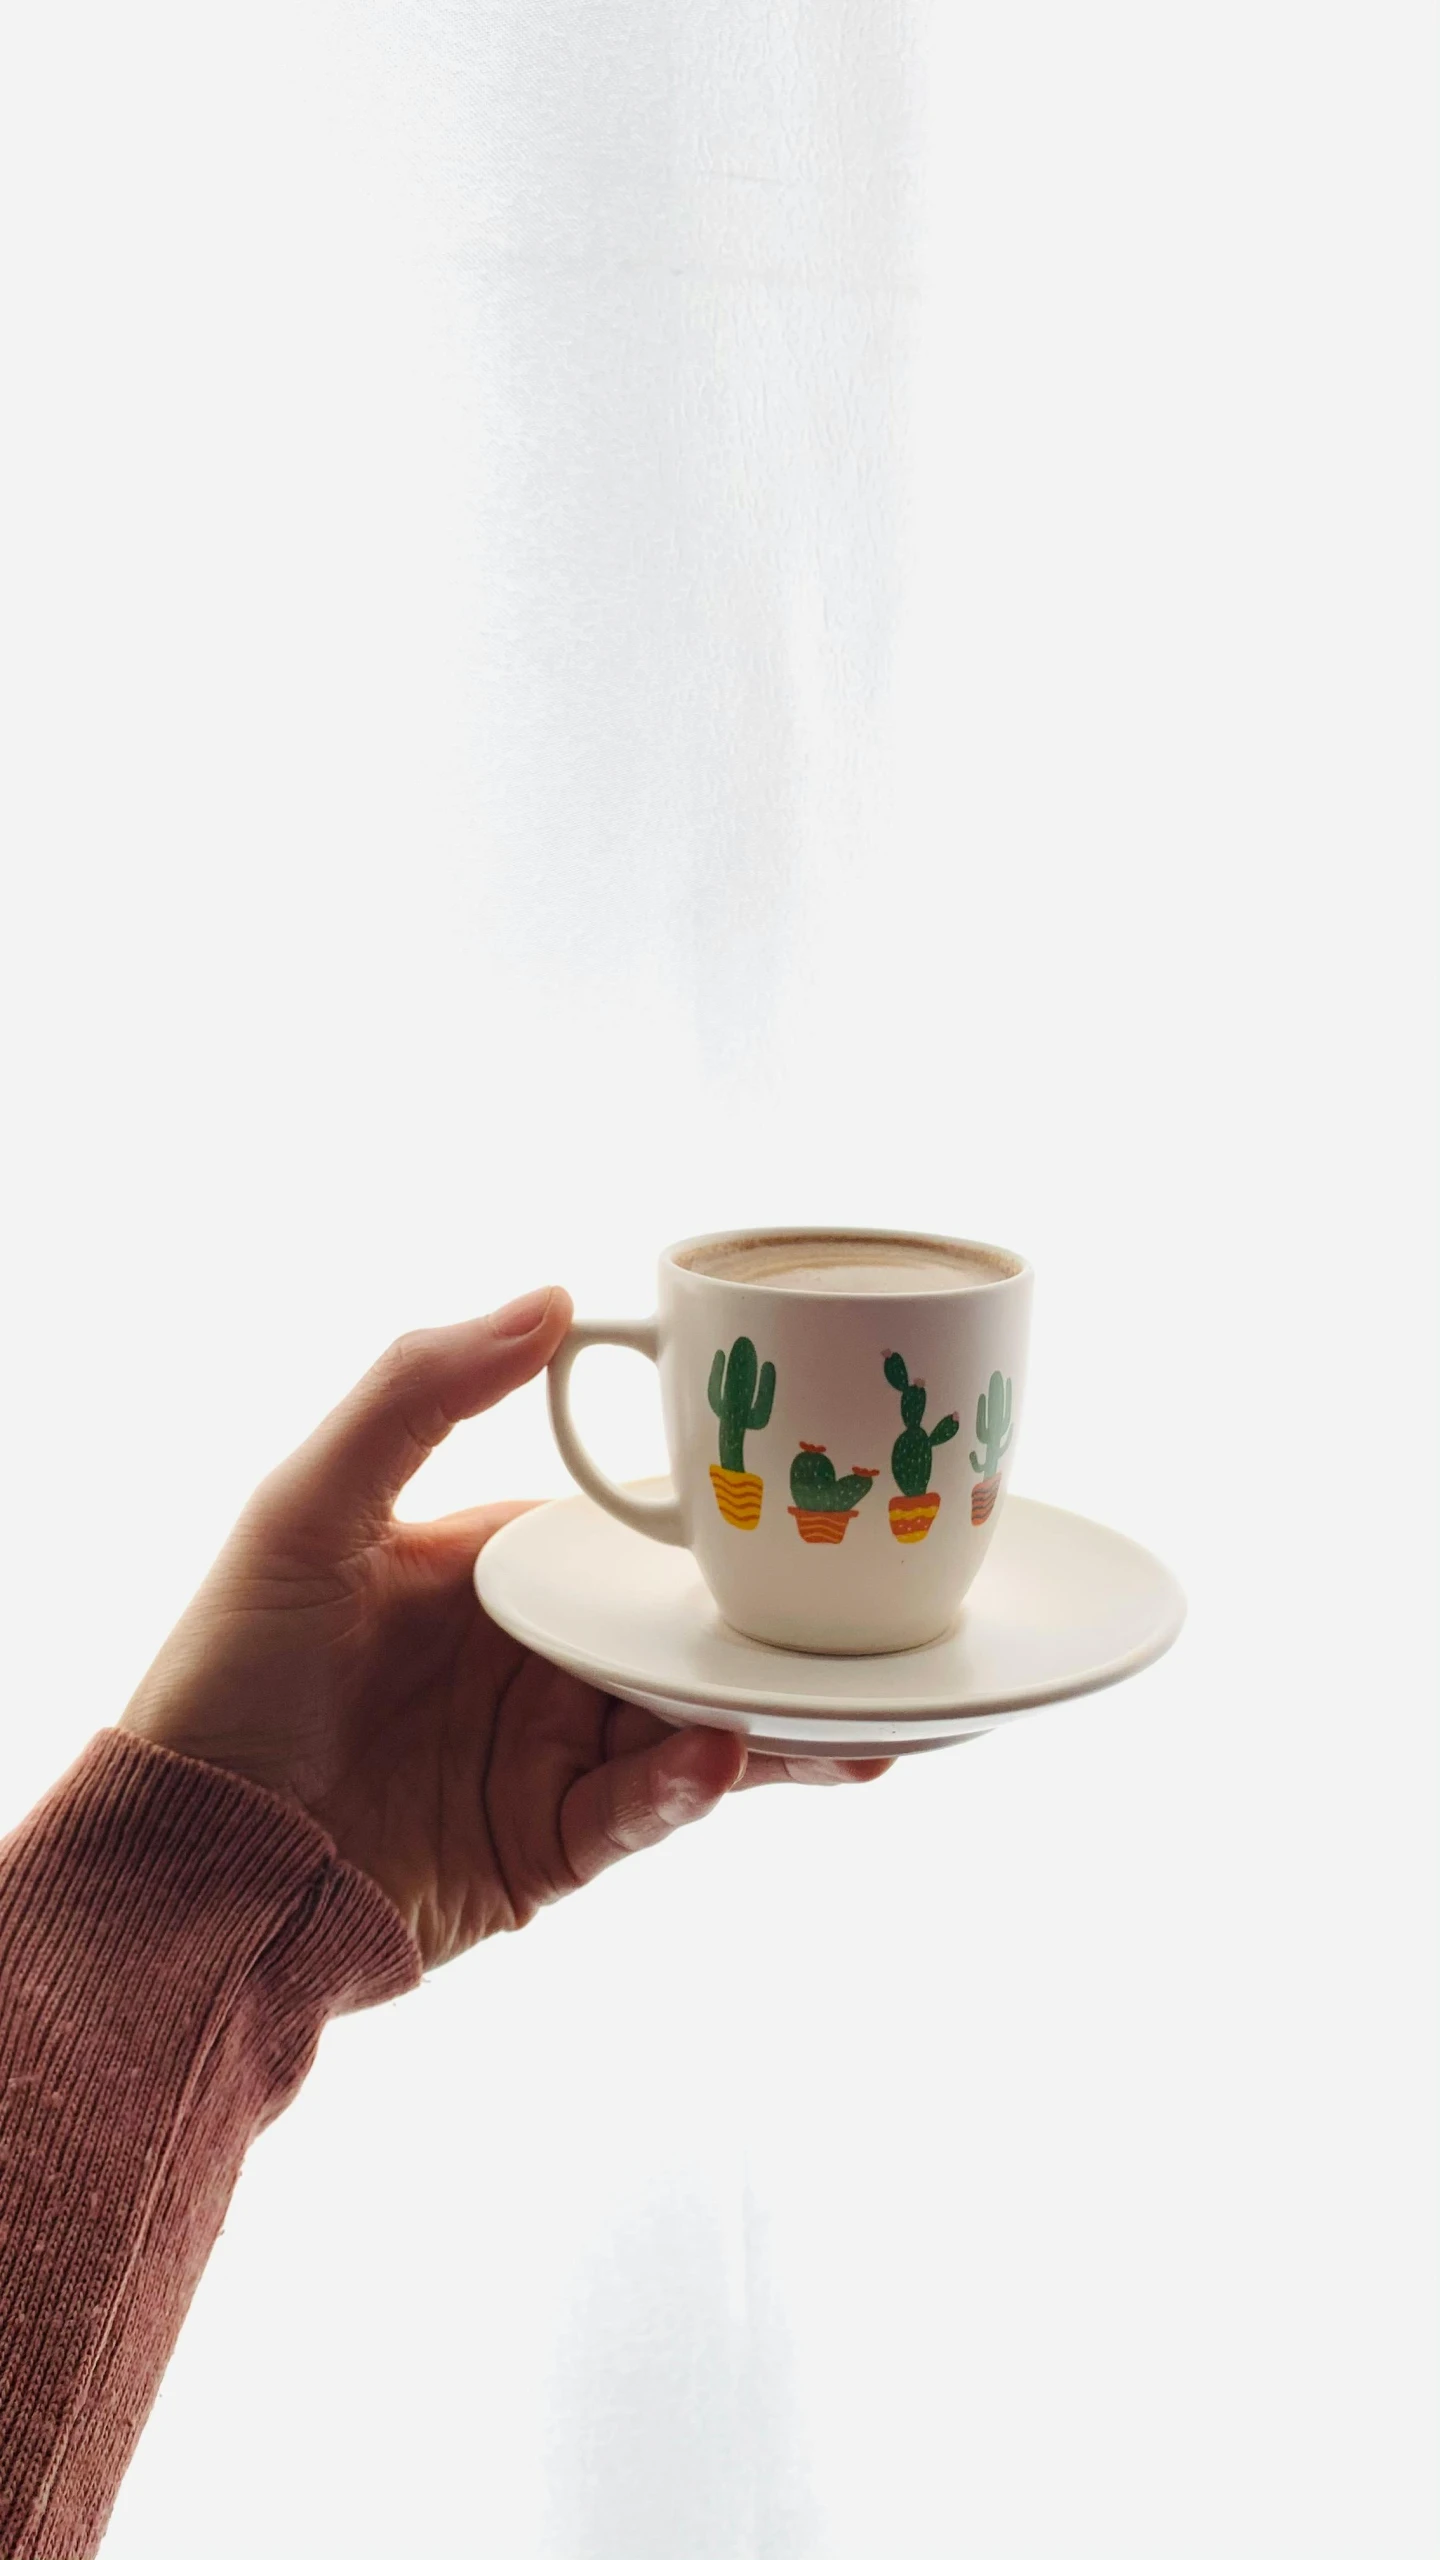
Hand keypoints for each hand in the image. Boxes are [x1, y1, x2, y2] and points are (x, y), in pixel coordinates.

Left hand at [121, 1289, 892, 1966]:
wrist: (187, 1859)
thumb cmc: (229, 1670)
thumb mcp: (307, 1508)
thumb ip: (418, 1392)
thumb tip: (549, 1294)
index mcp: (496, 1574)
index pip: (632, 1536)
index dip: (723, 1518)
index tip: (817, 1490)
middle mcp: (536, 1664)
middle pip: (686, 1636)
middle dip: (783, 1635)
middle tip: (885, 1621)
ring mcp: (547, 1760)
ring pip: (695, 1728)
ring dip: (776, 1722)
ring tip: (861, 1719)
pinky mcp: (546, 1852)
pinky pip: (639, 1814)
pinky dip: (683, 1790)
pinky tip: (716, 1760)